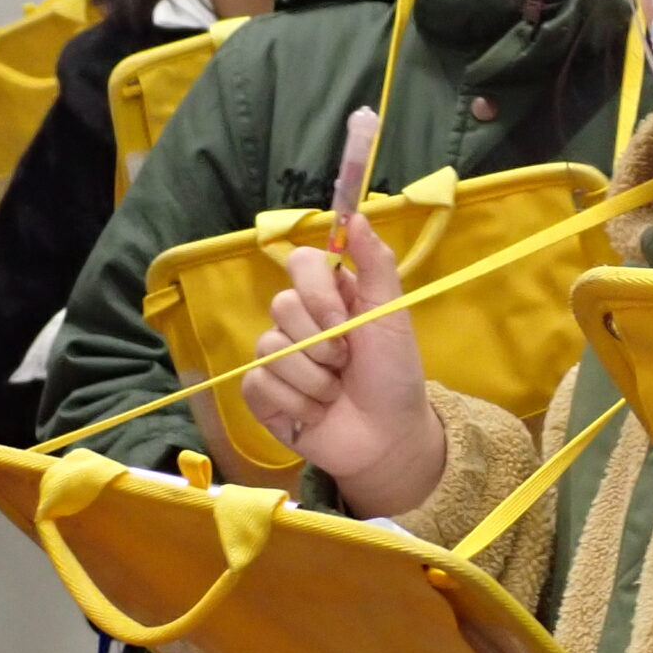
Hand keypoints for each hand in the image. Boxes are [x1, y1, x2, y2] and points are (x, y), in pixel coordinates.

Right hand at [242, 215, 445, 517]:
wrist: (388, 437)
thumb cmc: (394, 375)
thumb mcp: (393, 317)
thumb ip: (377, 265)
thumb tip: (356, 214)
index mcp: (329, 294)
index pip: (300, 262)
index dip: (317, 292)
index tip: (343, 321)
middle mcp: (298, 319)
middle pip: (282, 307)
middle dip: (322, 345)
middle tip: (347, 365)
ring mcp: (276, 356)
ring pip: (271, 349)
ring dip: (314, 380)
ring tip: (335, 393)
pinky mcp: (261, 392)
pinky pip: (259, 383)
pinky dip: (295, 403)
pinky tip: (315, 412)